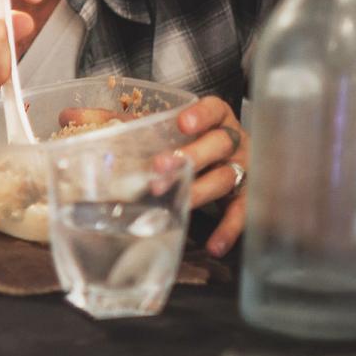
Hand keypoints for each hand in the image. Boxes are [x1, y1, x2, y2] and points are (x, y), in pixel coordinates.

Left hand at [166, 96, 249, 257]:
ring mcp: (245, 170)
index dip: (201, 115)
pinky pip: (241, 214)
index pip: (214, 110)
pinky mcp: (249, 198)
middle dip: (192, 155)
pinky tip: (214, 245)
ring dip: (199, 190)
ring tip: (178, 203)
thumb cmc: (199, 145)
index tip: (182, 123)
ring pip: (226, 177)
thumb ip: (151, 129)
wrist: (240, 166)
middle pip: (219, 144)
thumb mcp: (180, 133)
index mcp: (218, 120)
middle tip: (160, 167)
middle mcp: (236, 143)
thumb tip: (106, 124)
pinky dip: (228, 230)